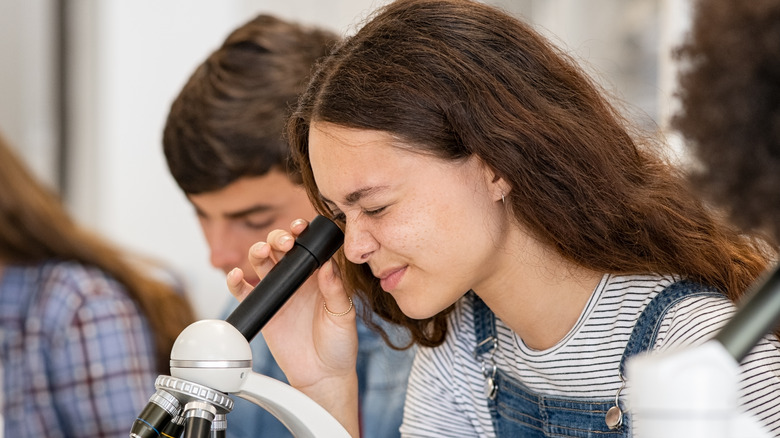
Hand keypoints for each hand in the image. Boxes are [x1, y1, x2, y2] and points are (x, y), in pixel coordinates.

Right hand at [226, 218, 359, 434]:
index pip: (307, 246)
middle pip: (281, 249)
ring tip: (260, 252)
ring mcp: (279, 293)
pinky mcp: (264, 309)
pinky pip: (245, 291)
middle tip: (284, 243)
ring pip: (262, 263)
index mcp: (319, 276)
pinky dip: (236, 281)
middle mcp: (298, 280)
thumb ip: (335, 290)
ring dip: (258, 252)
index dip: (301, 232)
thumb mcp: (343, 315)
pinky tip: (236, 275)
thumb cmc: (338, 344)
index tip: (300, 227)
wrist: (322, 375)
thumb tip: (328, 266)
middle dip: (278, 239)